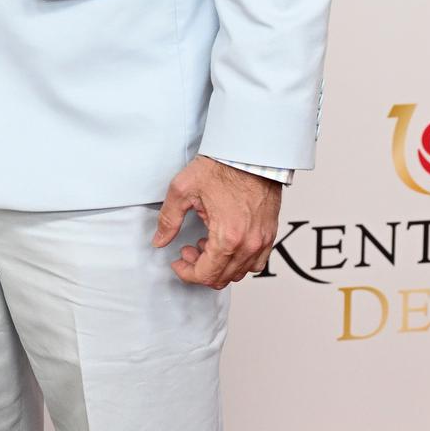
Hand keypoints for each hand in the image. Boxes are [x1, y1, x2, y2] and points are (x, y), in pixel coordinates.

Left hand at [152, 156, 280, 289]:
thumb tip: (159, 240)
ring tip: (206, 243)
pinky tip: (226, 244)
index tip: (178, 261)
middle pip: (222, 278)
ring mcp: (262, 240)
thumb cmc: (222, 166)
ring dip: (219, 265)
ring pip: (239, 273)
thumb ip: (168, 220)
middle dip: (200, 268)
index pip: (205, 275)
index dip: (186, 272)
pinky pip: (256, 262)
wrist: (251, 152)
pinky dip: (238, 261)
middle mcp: (249, 243)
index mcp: (227, 237)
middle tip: (189, 248)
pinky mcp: (270, 233)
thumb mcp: (183, 190)